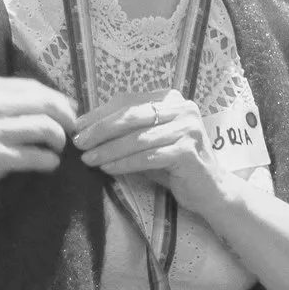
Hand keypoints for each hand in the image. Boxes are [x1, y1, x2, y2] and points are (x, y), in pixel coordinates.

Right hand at [0, 75, 78, 206]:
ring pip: (47, 129)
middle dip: (67, 118)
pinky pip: (37, 156)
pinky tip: (49, 163)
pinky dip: (49, 161)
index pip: (37, 88)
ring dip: (60, 140)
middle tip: (71, 130)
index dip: (59, 100)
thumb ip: (3, 98)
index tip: (67, 111)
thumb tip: (45, 101)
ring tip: (58, 148)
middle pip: (48, 105)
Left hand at [72, 88, 230, 215]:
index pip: (128, 101)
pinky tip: (108, 169)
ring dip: (108, 150)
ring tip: (88, 159)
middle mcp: (182, 108)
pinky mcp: (188, 151)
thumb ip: (126, 131)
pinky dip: (125, 163)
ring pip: (138, 138)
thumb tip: (85, 129)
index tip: (78, 126)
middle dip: (100, 130)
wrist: (211, 190)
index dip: (100, 113)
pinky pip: (148, 157)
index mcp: (171, 99)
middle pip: (131, 116)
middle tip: (79, 143)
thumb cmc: (174, 165)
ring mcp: (188, 129)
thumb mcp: (149, 141)